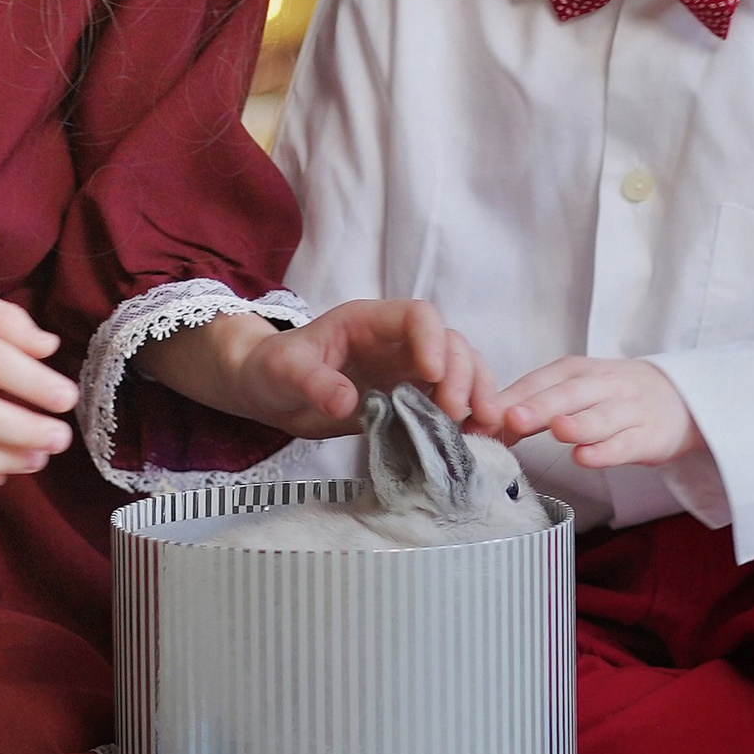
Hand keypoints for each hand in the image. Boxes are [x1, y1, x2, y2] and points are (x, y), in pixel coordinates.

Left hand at [145, 298, 496, 437]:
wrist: (272, 392)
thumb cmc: (275, 369)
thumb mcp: (285, 372)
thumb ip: (314, 382)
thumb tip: (348, 402)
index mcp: (369, 322)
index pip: (417, 316)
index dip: (432, 341)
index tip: (430, 377)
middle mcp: (398, 342)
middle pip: (449, 343)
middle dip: (462, 374)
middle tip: (457, 414)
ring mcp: (409, 369)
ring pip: (460, 369)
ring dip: (476, 394)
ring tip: (481, 427)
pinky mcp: (412, 398)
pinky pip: (452, 400)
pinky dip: (469, 415)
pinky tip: (476, 437)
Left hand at [496, 354, 702, 468]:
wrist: (676, 397)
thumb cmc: (609, 395)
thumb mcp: (572, 390)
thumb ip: (531, 406)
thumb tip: (482, 425)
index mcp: (575, 371)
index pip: (539, 381)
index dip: (509, 399)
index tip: (480, 417)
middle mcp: (601, 386)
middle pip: (568, 395)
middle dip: (539, 406)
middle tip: (511, 418)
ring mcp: (626, 411)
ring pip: (599, 418)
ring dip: (577, 425)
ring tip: (555, 430)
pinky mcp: (647, 438)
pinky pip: (624, 445)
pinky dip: (605, 451)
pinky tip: (586, 457)